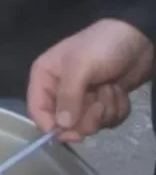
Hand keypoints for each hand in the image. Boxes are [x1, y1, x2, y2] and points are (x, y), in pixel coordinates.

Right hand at [27, 19, 153, 141]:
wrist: (137, 40)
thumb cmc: (101, 48)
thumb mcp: (80, 67)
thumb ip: (68, 97)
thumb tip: (62, 127)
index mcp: (45, 77)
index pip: (37, 109)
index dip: (51, 126)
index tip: (73, 134)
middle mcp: (60, 90)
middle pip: (65, 122)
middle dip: (87, 116)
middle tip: (99, 104)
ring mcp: (83, 98)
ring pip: (89, 123)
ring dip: (105, 110)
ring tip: (110, 89)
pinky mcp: (102, 102)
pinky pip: (107, 121)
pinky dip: (117, 109)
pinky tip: (119, 92)